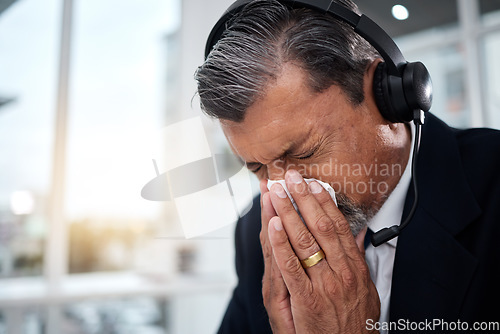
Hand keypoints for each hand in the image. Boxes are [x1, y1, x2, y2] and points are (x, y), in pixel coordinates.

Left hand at [260, 170, 379, 332]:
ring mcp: (324, 285)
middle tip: (291, 178)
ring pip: (304, 241)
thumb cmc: (355, 323)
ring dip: (288, 212)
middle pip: (320, 226)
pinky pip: (291, 266)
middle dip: (303, 199)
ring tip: (276, 192)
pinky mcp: (306, 299)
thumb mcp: (367, 290)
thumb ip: (359, 259)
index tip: (313, 184)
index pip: (338, 226)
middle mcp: (341, 272)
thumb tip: (357, 234)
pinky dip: (281, 243)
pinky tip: (273, 224)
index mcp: (355, 268)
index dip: (324, 203)